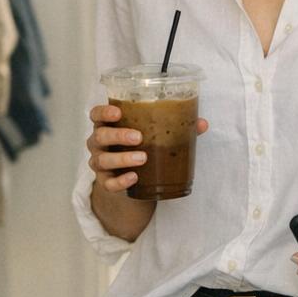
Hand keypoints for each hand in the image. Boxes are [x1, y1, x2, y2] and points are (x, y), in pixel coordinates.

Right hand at [87, 103, 208, 193]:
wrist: (131, 179)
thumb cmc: (141, 147)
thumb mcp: (153, 135)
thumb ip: (175, 126)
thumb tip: (201, 123)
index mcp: (109, 125)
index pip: (96, 114)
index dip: (103, 112)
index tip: (118, 112)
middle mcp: (100, 143)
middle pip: (99, 136)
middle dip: (118, 135)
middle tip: (138, 137)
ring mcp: (100, 163)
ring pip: (102, 160)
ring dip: (122, 159)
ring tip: (143, 158)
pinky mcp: (105, 182)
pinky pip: (108, 183)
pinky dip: (120, 181)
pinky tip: (134, 178)